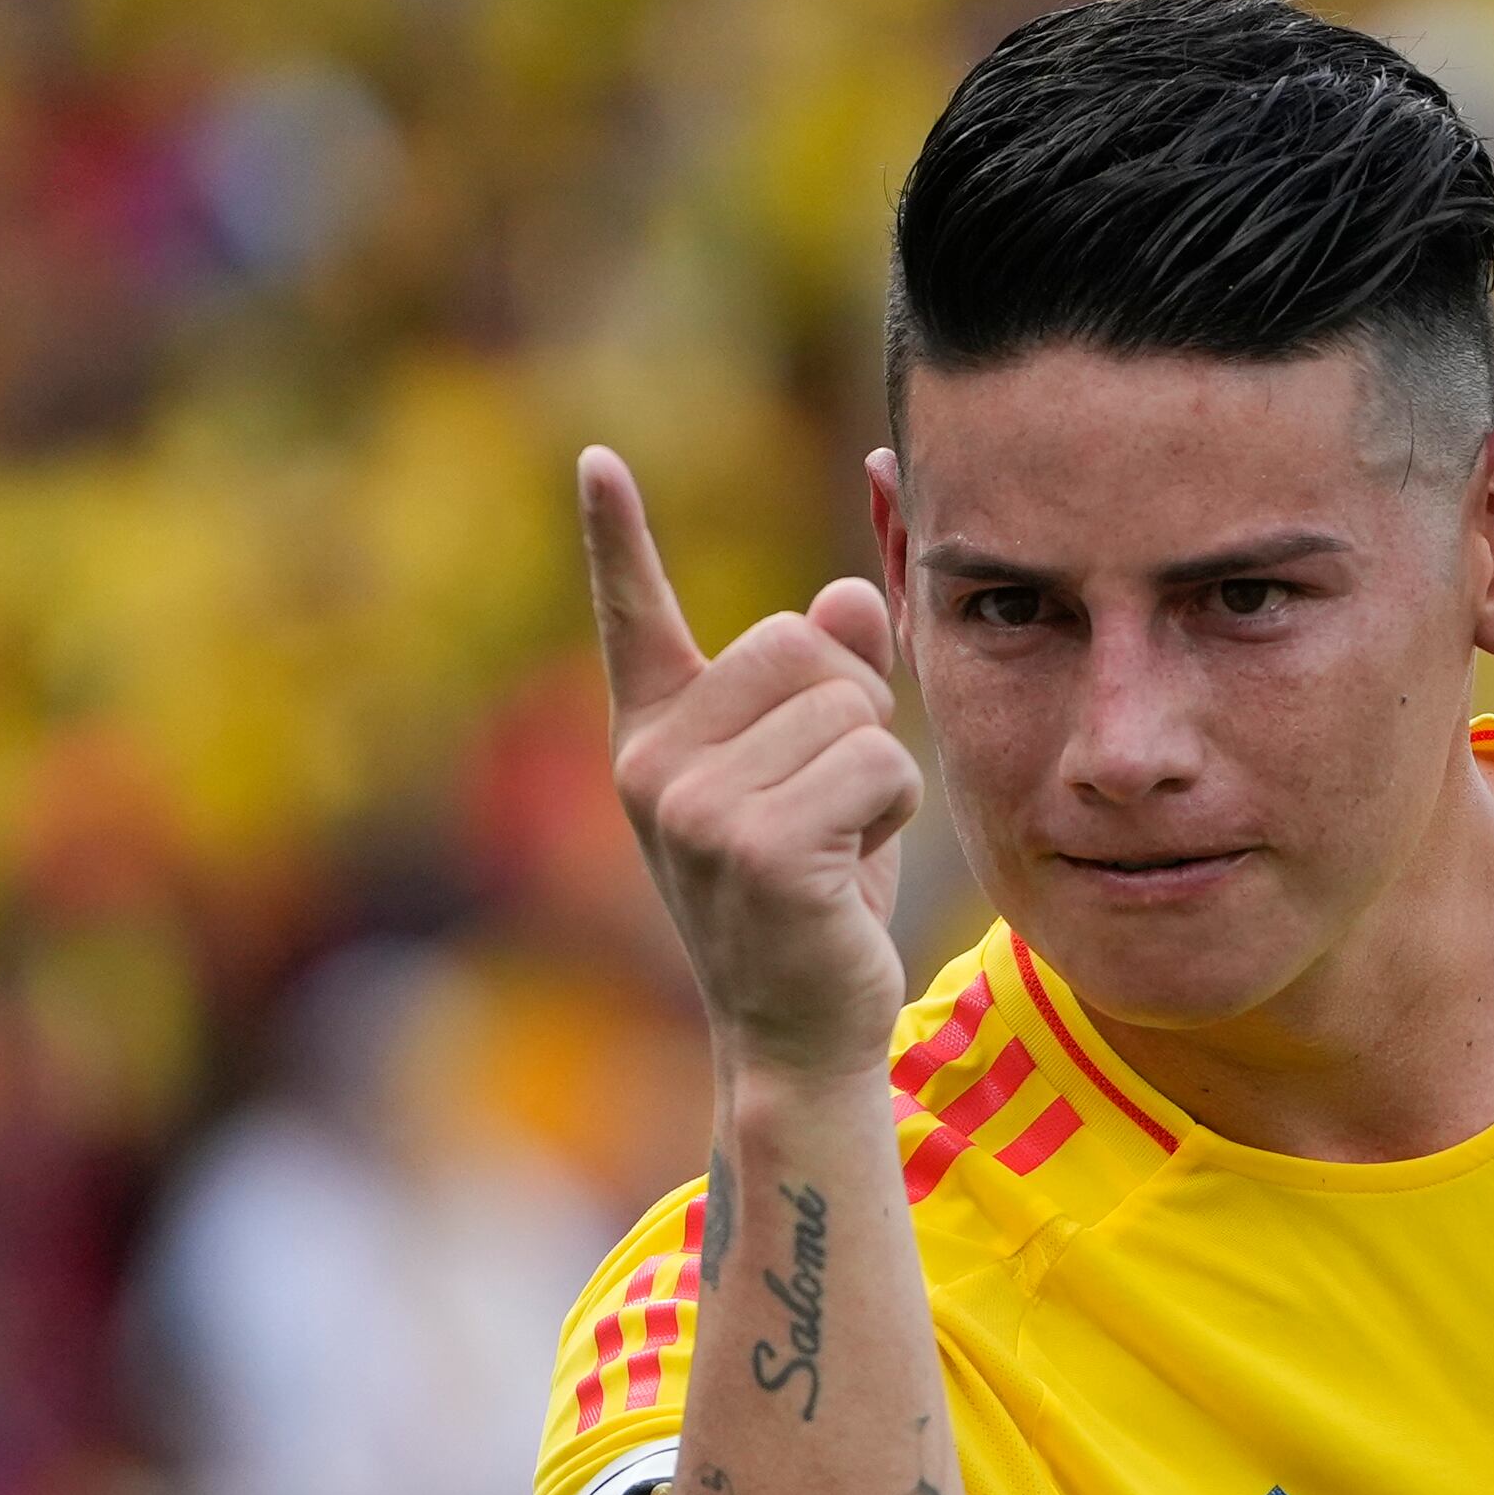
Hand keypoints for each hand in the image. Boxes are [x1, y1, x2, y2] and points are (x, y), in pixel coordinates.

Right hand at [583, 446, 917, 1081]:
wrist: (798, 1033)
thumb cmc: (813, 902)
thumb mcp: (820, 777)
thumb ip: (832, 680)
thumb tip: (852, 591)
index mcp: (656, 738)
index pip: (635, 618)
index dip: (617, 536)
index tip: (599, 461)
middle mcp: (655, 764)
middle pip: (799, 641)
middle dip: (852, 707)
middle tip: (831, 800)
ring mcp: (695, 807)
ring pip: (852, 706)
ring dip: (879, 772)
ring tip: (838, 845)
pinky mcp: (758, 848)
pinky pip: (879, 763)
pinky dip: (894, 812)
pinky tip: (851, 872)